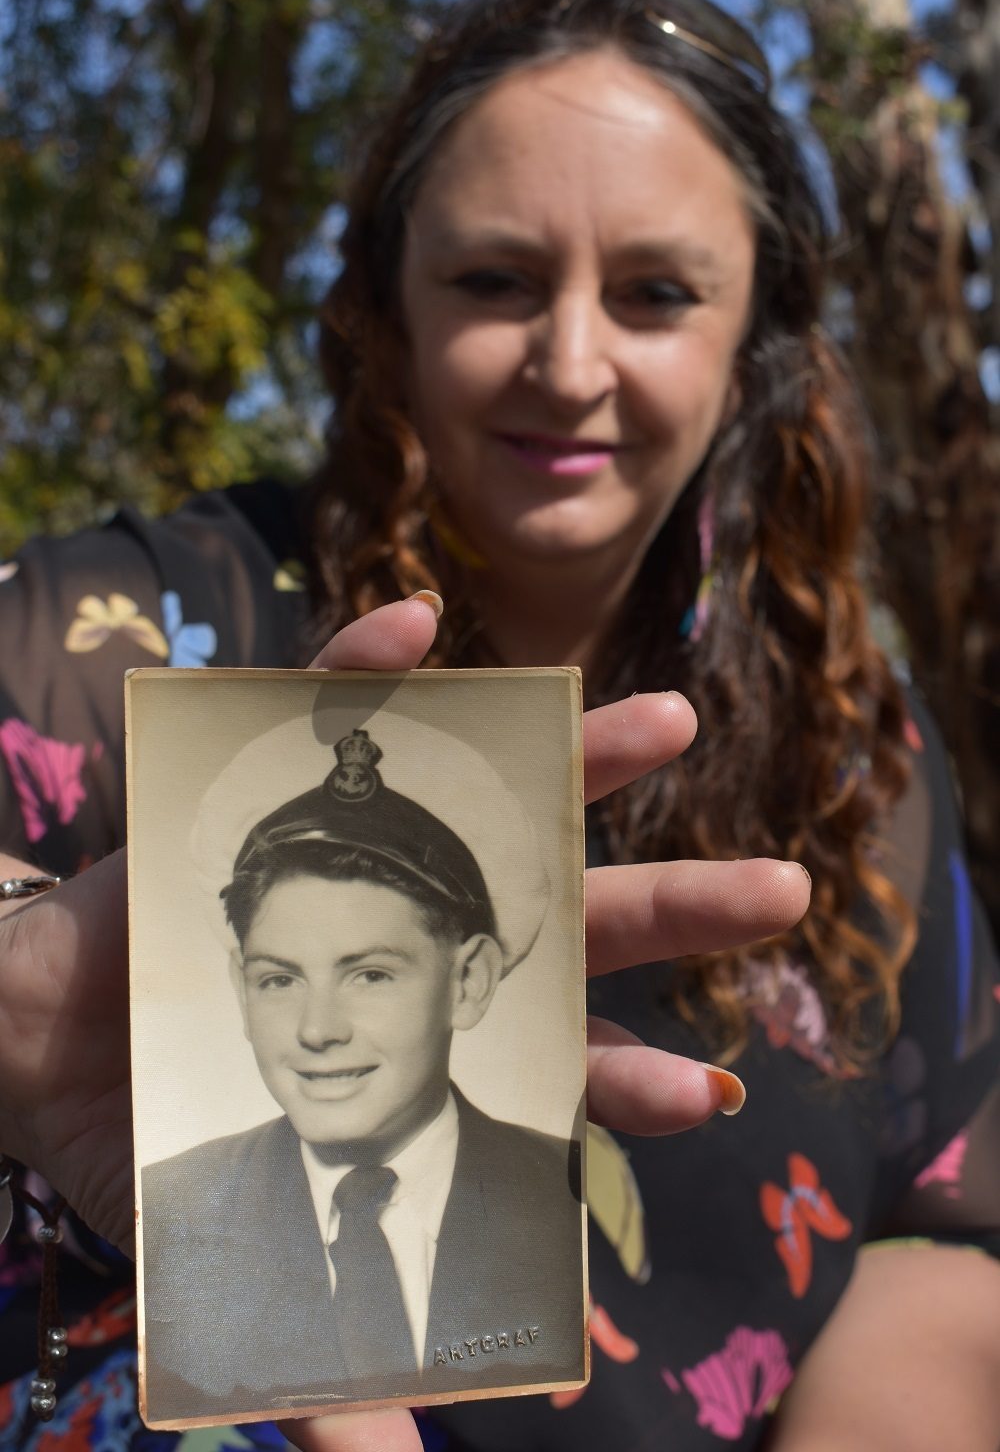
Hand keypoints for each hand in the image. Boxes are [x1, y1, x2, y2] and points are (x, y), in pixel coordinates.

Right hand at [0, 594, 808, 1448]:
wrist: (35, 1036)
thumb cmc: (150, 1126)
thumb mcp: (239, 1236)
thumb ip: (321, 1342)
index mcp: (420, 1047)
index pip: (552, 1066)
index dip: (629, 1082)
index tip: (710, 1089)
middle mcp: (413, 947)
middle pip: (567, 925)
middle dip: (673, 913)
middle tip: (781, 895)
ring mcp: (354, 866)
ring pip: (486, 805)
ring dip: (574, 762)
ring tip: (668, 721)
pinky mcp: (269, 800)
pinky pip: (319, 720)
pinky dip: (365, 671)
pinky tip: (422, 626)